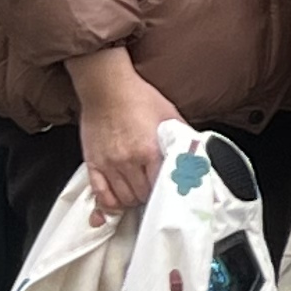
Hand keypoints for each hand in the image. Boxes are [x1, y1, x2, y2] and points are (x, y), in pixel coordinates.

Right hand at [66, 49, 173, 217]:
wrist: (106, 87)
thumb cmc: (138, 98)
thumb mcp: (169, 115)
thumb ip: (183, 138)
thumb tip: (196, 153)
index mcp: (150, 151)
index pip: (162, 187)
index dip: (170, 194)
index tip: (174, 195)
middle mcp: (128, 161)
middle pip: (142, 196)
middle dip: (152, 198)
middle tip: (157, 195)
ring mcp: (109, 164)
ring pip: (123, 199)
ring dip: (134, 201)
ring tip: (141, 195)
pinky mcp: (93, 163)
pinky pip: (100, 194)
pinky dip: (110, 204)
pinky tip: (118, 202)